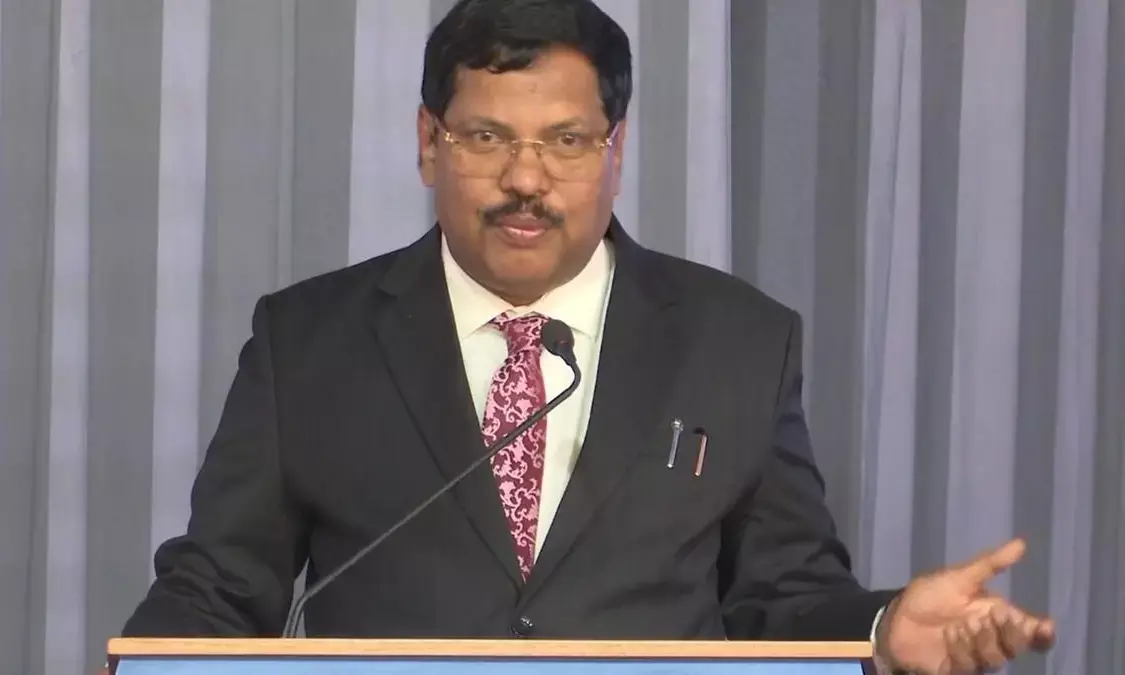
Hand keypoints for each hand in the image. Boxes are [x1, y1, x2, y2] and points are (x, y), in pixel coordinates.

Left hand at [876, 538, 1054, 674]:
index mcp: (997, 618)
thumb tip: (1021, 543)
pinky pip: (970, 665)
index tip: (1045, 626)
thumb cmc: (930, 596)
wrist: (897, 617)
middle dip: (1010, 632)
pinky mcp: (959, 670)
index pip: (1031, 631)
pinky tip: (950, 636)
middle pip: (1017, 645)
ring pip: (996, 658)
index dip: (1042, 633)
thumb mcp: (960, 578)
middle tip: (994, 614)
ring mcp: (975, 657)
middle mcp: (992, 640)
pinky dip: (961, 649)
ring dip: (982, 639)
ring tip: (964, 624)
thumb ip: (991, 564)